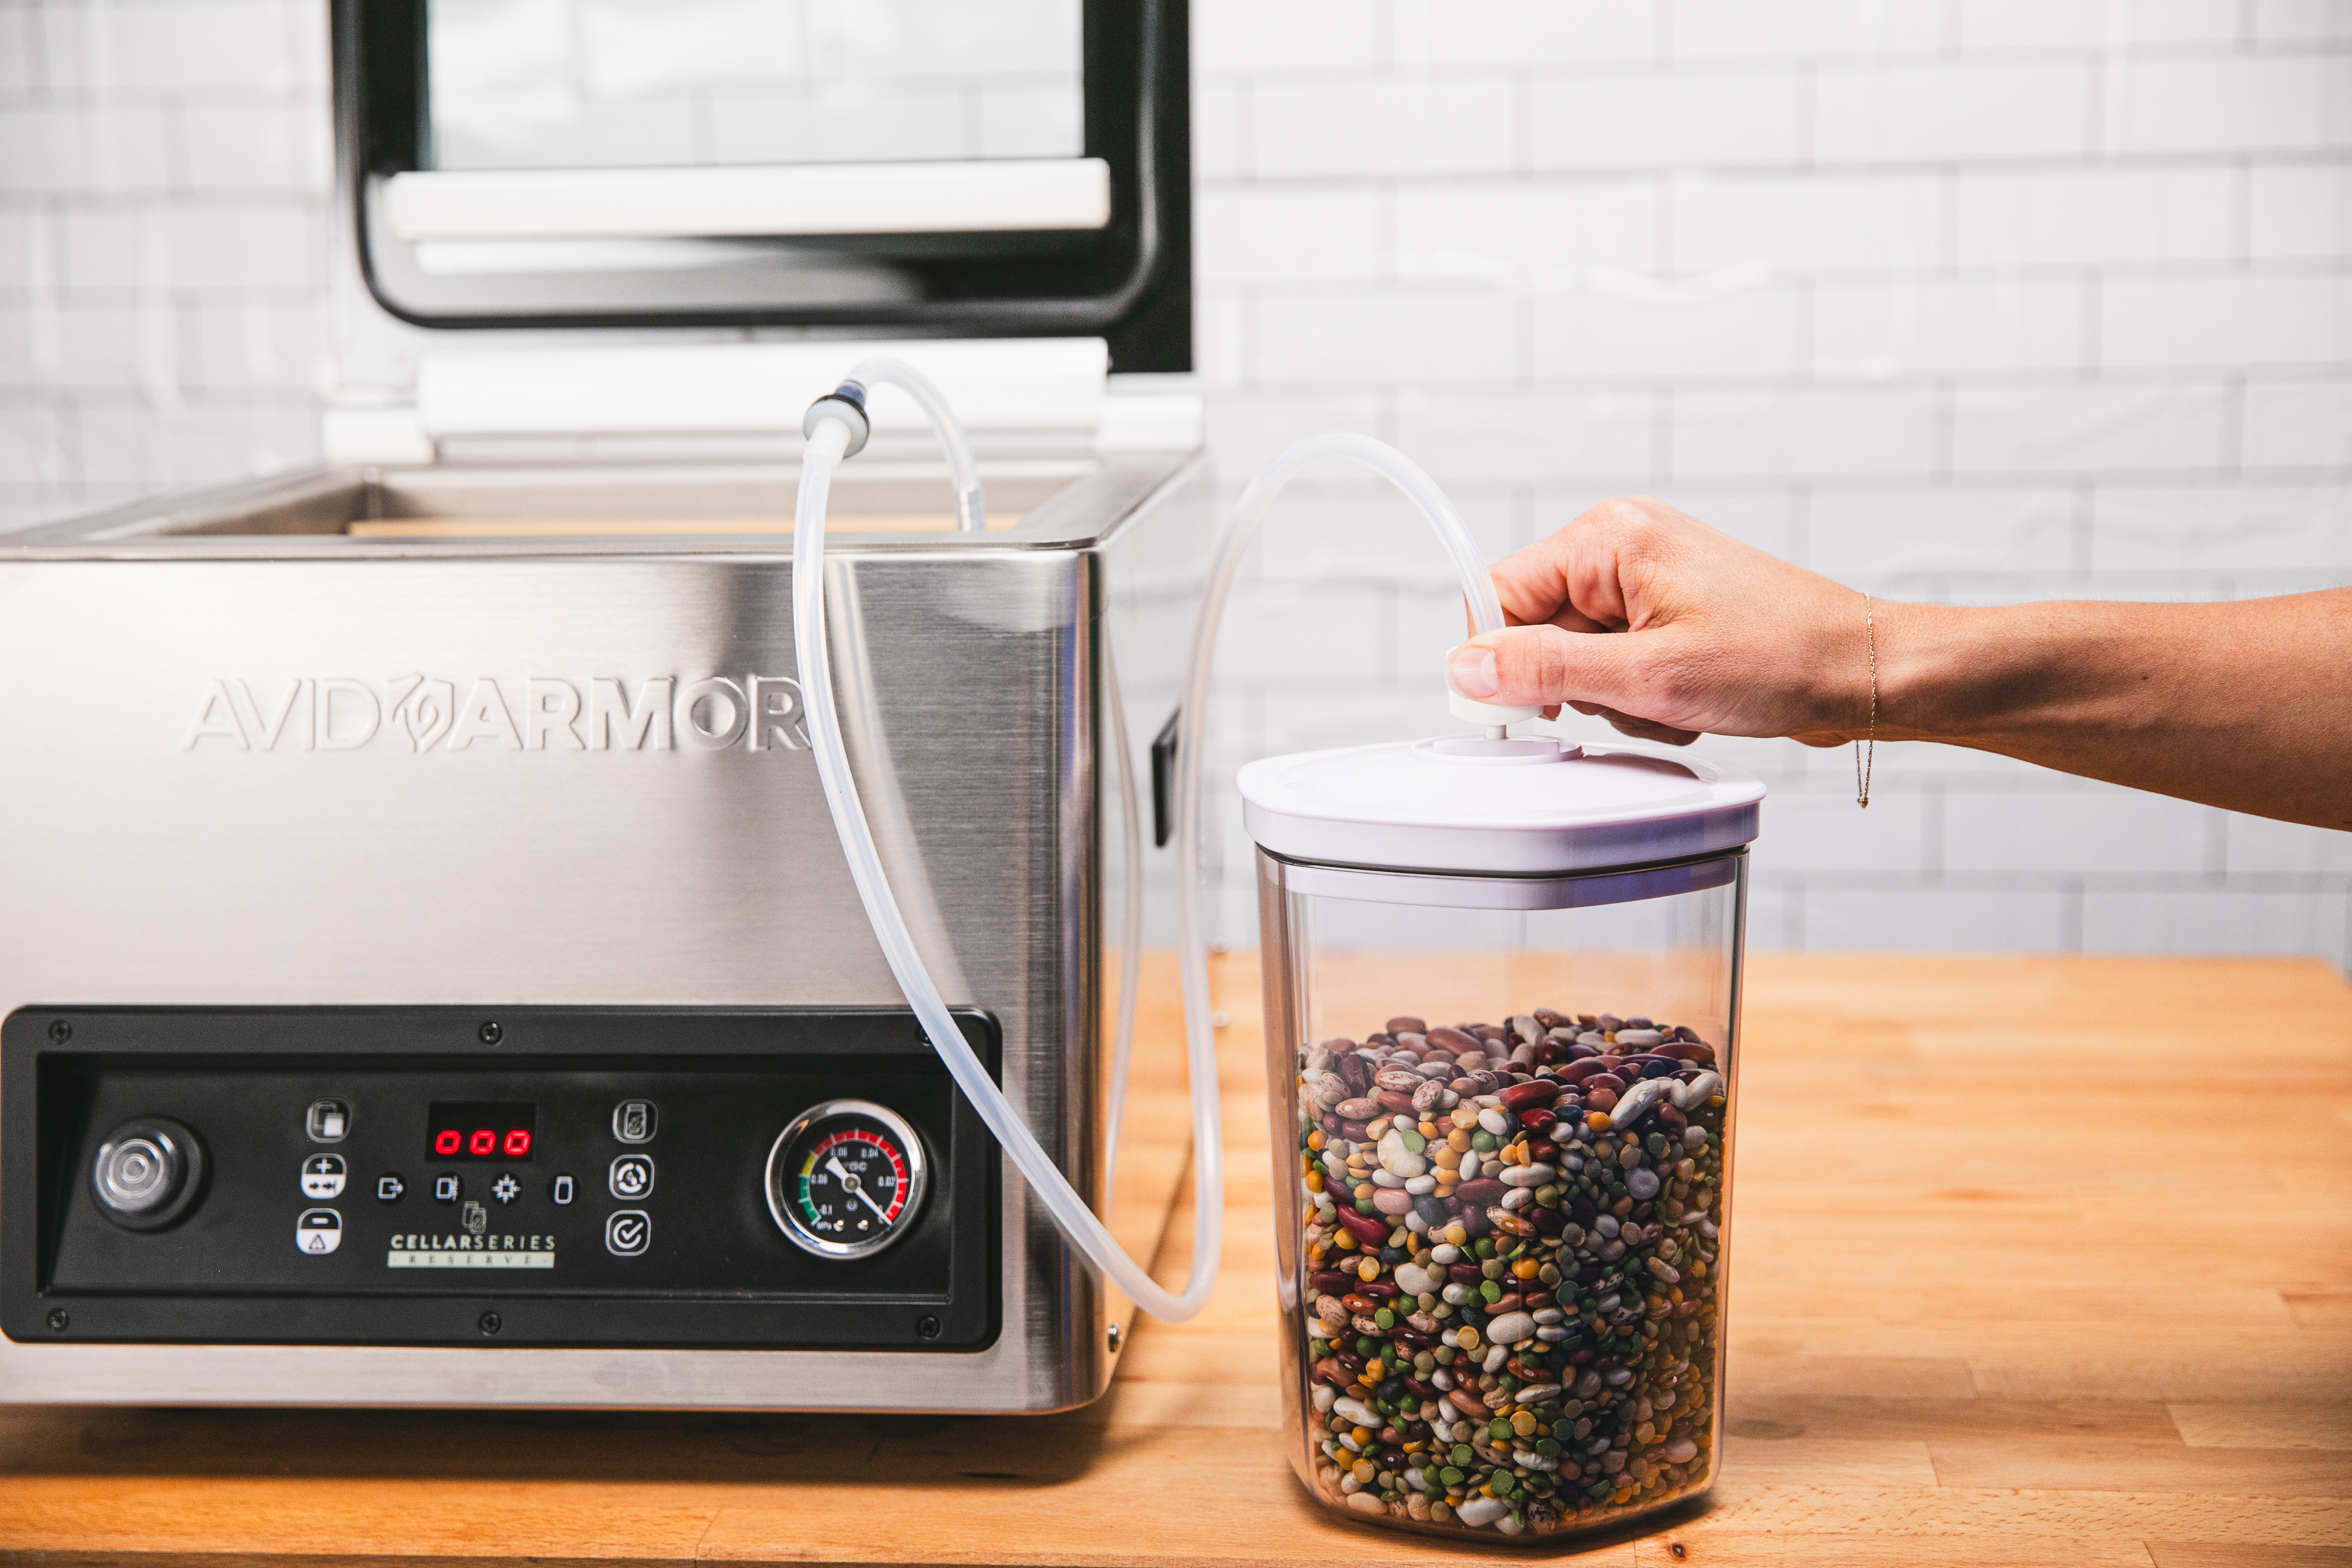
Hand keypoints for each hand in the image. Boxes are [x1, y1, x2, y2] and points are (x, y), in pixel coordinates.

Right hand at [1447, 496, 1867, 747]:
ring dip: (1613, 695)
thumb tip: (1465, 668)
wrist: (1865, 670)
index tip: (1521, 711)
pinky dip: (1641, 693)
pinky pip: (1616, 661)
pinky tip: (1686, 698)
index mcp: (1609, 537)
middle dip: (1576, 682)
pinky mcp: (1668, 610)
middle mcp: (1622, 544)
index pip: (1499, 593)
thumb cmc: (1783, 657)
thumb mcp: (1650, 676)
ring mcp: (1647, 578)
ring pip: (1576, 654)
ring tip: (1673, 697)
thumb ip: (1547, 671)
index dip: (1500, 659)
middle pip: (1537, 628)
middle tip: (1637, 696)